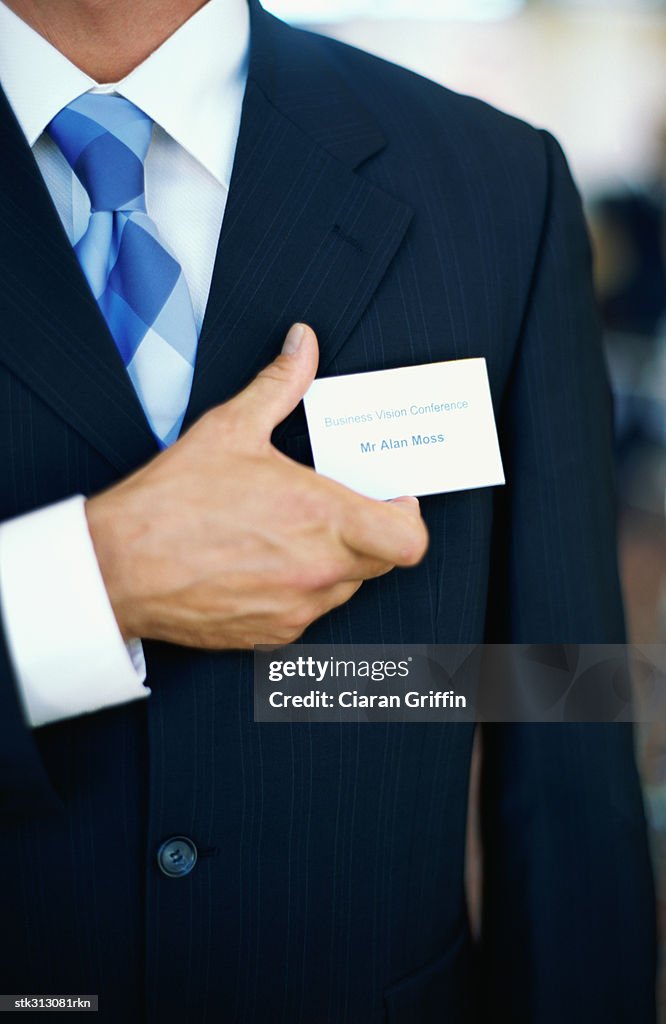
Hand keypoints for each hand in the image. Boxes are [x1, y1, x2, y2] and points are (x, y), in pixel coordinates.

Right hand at [86, 323, 428, 648]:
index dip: (409, 518)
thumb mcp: (230, 428)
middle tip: (337, 509)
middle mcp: (317, 570)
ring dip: (333, 562)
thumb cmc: (171, 502)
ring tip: (290, 535)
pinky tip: (262, 565)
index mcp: (320, 516)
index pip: (408, 539)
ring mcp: (296, 608)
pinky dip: (298, 590)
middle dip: (371, 533)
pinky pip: (308, 612)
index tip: (393, 500)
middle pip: (383, 561)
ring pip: (345, 587)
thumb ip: (280, 384)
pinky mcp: (272, 635)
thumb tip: (303, 344)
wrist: (118, 568)